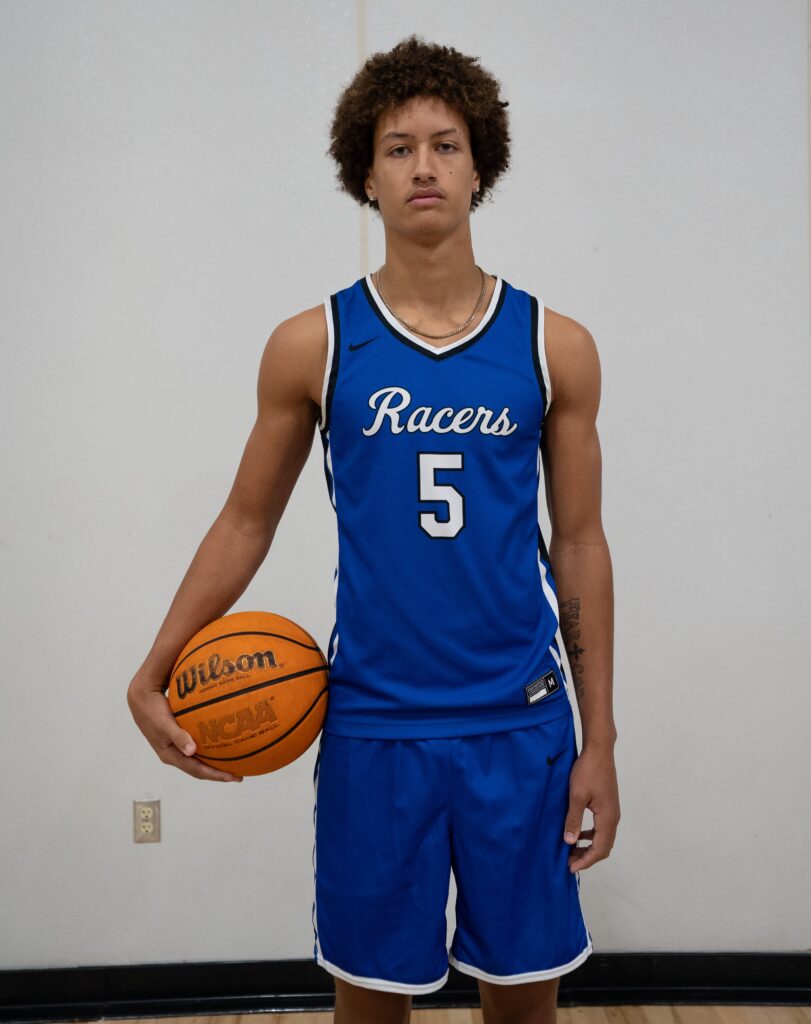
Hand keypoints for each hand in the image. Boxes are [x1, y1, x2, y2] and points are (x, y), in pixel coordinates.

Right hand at [127, 674, 243, 782]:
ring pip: (199, 759)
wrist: (141, 699)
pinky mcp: (178, 737)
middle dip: (218, 773)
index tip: (233, 777)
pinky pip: (198, 746)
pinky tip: (221, 741)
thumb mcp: (164, 724)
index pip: (197, 771)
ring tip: (233, 762)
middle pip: (200, 769)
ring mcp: (176, 747)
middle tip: (239, 775)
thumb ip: (178, 736)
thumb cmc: (152, 711)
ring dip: (215, 762)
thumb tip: (191, 751)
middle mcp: (174, 754)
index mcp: (170, 756)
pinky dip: (210, 748)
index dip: (215, 775)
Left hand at [563, 744, 618, 870]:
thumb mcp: (576, 796)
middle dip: (587, 857)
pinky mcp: (608, 805)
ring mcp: (612, 811)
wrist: (599, 751)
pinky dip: (591, 835)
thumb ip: (574, 820)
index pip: (600, 849)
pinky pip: (602, 827)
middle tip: (569, 862)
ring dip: (589, 846)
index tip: (571, 868)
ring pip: (603, 837)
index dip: (586, 861)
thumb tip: (569, 842)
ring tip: (572, 850)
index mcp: (607, 817)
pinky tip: (579, 833)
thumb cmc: (588, 771)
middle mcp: (614, 817)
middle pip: (604, 847)